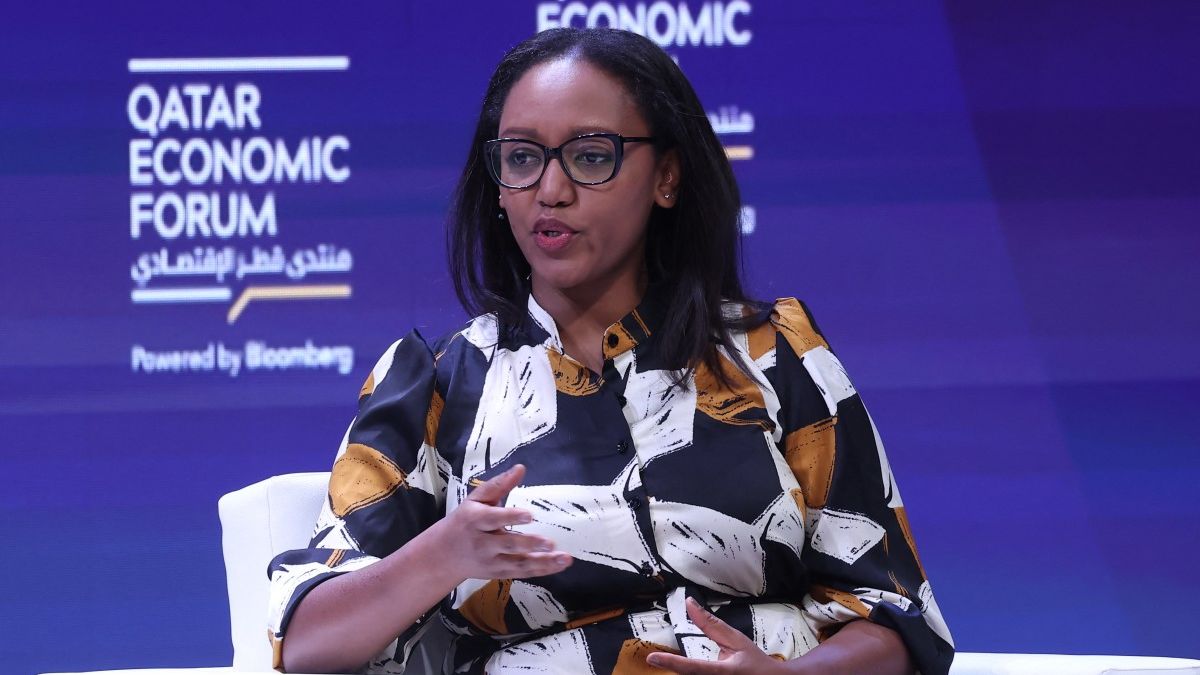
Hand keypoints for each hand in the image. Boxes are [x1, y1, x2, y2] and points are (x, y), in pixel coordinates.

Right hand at [435, 464, 571, 582]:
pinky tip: (558, 564)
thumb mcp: (475, 500)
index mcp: (476, 520)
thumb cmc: (464, 521)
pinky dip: (541, 570)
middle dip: (530, 544)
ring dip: (543, 562)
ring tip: (563, 558)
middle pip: (508, 544)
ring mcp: (491, 561)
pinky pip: (522, 573)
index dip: (511, 517)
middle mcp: (483, 543)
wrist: (443, 555)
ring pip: (518, 564)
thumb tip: (521, 468)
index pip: (494, 519)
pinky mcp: (499, 573)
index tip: (529, 515)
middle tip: (550, 542)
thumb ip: (498, 485)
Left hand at [645, 597, 788, 674]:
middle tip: (658, 660)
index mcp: (723, 672)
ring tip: (674, 662)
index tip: (652, 658)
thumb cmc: (754, 661)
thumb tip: (690, 604)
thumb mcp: (735, 640)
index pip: (693, 667)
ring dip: (681, 669)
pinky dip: (689, 672)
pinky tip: (683, 666)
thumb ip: (711, 624)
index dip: (672, 662)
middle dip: (673, 666)